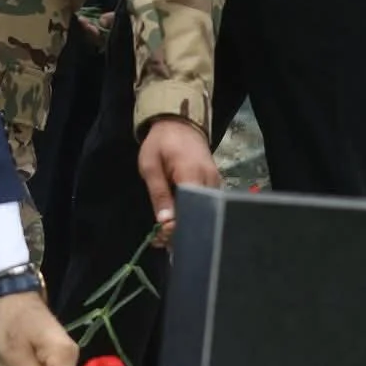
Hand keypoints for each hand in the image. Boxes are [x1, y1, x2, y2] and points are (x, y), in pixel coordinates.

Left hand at [137, 116, 218, 237]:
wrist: (180, 123)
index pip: (190, 210)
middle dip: (181, 231)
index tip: (161, 237)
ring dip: (186, 225)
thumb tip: (165, 222)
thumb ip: (159, 194)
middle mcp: (210, 181)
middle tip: (161, 241)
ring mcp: (216, 183)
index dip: (177, 227)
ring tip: (166, 235)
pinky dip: (192, 215)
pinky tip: (177, 223)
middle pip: (200, 215)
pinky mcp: (215, 184)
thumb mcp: (150, 166)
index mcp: (192, 175)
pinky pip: (206, 205)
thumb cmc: (161, 143)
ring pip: (204, 213)